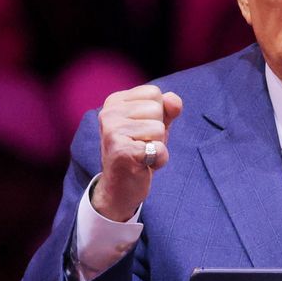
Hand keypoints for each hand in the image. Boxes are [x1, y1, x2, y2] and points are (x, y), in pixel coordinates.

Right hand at [92, 85, 182, 221]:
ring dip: (157, 145)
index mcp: (115, 102)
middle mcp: (108, 113)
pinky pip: (158, 149)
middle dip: (157, 130)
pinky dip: (159, 160)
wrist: (121, 187)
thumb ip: (168, 108)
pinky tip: (144, 165)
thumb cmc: (140, 150)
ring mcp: (112, 132)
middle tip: (142, 143)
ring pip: (158, 128)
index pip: (153, 93)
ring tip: (142, 153)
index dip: (158, 114)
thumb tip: (173, 100)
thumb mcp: (156, 124)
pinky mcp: (121, 151)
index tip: (142, 129)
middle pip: (156, 109)